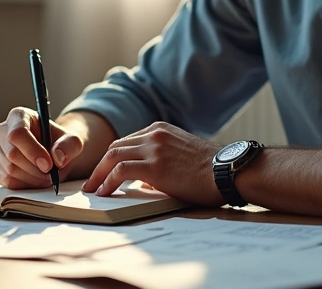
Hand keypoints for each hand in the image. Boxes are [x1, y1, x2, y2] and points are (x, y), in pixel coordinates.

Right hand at [0, 107, 84, 188]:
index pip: (17, 133)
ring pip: (9, 170)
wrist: (53, 155)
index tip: (48, 165)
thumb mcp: (72, 141)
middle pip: (12, 154)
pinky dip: (24, 185)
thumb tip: (58, 157)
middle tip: (51, 174)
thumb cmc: (59, 144)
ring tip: (45, 176)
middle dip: (35, 169)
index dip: (32, 151)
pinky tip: (34, 179)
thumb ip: (70, 145)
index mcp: (19, 116)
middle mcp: (2, 130)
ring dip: (32, 178)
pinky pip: (6, 182)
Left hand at [82, 121, 223, 205]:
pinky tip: (104, 192)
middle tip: (92, 182)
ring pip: (113, 155)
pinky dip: (108, 181)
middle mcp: (154, 134)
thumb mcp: (182, 155)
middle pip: (116, 146)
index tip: (104, 171)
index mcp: (160, 130)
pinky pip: (121, 170)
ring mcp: (153, 148)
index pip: (127, 141)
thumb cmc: (212, 169)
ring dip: (99, 174)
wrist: (229, 170)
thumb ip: (161, 162)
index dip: (112, 157)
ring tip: (93, 189)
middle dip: (100, 165)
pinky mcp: (154, 165)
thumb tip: (142, 181)